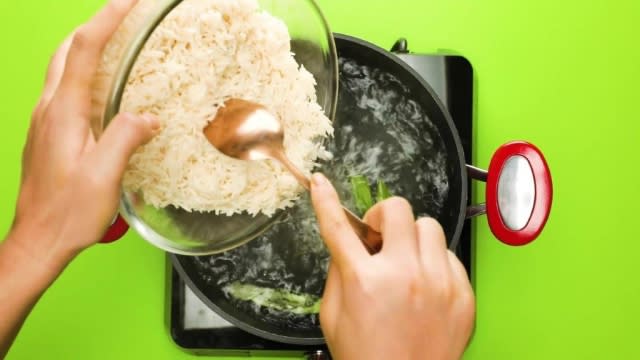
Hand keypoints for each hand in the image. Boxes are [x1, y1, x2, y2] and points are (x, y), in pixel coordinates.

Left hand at [9, 0, 157, 271]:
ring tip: (120, 43)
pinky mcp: (49, 134)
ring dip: (89, 48)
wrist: (38, 240)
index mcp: (64, 113)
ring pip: (65, 68)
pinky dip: (87, 73)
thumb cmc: (69, 213)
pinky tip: (107, 87)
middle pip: (68, 51)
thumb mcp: (105, 176)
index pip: (83, 50)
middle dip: (96, 26)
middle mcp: (50, 110)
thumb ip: (126, 137)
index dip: (106, 20)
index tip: (128, 2)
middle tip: (126, 17)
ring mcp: (46, 121)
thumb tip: (147, 116)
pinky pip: (67, 90)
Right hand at [310, 173, 474, 359]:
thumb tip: (350, 241)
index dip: (325, 201)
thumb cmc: (367, 356)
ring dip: (412, 238)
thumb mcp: (334, 315)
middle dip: (384, 218)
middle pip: (398, 209)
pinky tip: (425, 286)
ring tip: (406, 263)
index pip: (339, 228)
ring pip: (429, 227)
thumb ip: (340, 271)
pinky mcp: (462, 294)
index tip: (321, 184)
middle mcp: (404, 276)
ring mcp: (439, 283)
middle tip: (380, 238)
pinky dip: (434, 263)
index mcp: (364, 282)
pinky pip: (450, 256)